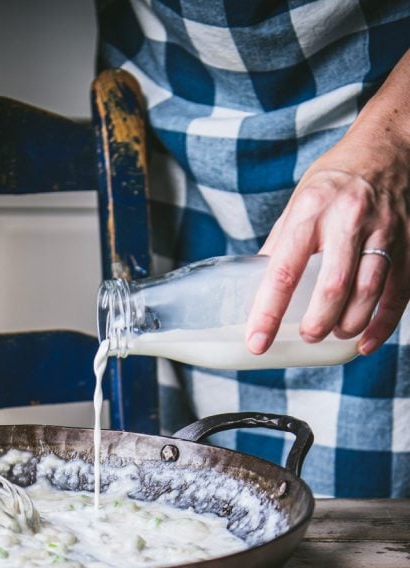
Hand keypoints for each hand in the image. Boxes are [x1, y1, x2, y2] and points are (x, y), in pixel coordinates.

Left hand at [246, 53, 409, 356]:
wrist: (389, 146)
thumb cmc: (333, 180)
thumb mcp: (298, 203)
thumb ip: (280, 245)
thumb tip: (253, 287)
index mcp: (309, 213)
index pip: (283, 272)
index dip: (268, 312)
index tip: (257, 341)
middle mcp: (348, 222)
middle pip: (332, 287)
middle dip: (317, 322)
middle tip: (305, 337)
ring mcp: (383, 232)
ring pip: (369, 292)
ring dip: (348, 324)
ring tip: (333, 335)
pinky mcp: (409, 242)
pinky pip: (399, 292)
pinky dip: (383, 323)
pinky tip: (366, 341)